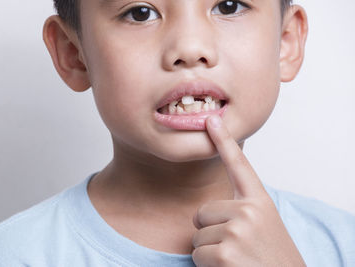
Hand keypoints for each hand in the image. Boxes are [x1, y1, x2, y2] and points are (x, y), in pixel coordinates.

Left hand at [191, 115, 305, 266]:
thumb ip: (241, 210)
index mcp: (259, 202)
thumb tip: (208, 211)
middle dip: (211, 232)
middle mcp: (249, 211)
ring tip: (236, 260)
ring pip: (197, 236)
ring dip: (211, 251)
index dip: (223, 140)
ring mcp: (237, 230)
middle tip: (236, 247)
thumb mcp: (264, 226)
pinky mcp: (225, 252)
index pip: (238, 166)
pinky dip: (208, 266)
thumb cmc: (271, 258)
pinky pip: (197, 254)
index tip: (211, 120)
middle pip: (202, 213)